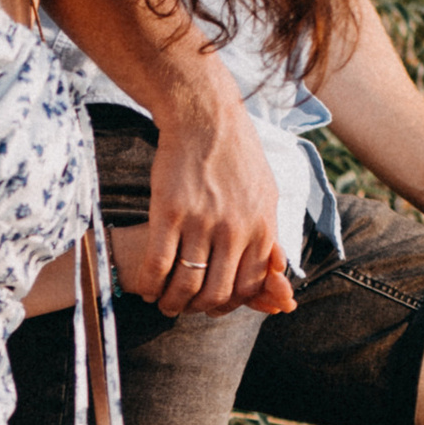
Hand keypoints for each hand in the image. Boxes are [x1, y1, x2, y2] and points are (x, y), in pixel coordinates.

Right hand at [128, 86, 294, 316]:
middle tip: (185, 308)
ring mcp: (201, 222)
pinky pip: (158, 264)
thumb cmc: (236, 154)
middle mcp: (234, 229)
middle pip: (217, 292)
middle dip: (198, 308)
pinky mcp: (169, 212)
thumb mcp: (266, 193)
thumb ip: (269, 234)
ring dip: (172, 302)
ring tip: (163, 302)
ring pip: (186, 283)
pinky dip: (151, 283)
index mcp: (261, 227)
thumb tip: (277, 268)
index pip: (248, 286)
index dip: (229, 303)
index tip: (213, 305)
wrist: (205, 116)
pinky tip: (146, 286)